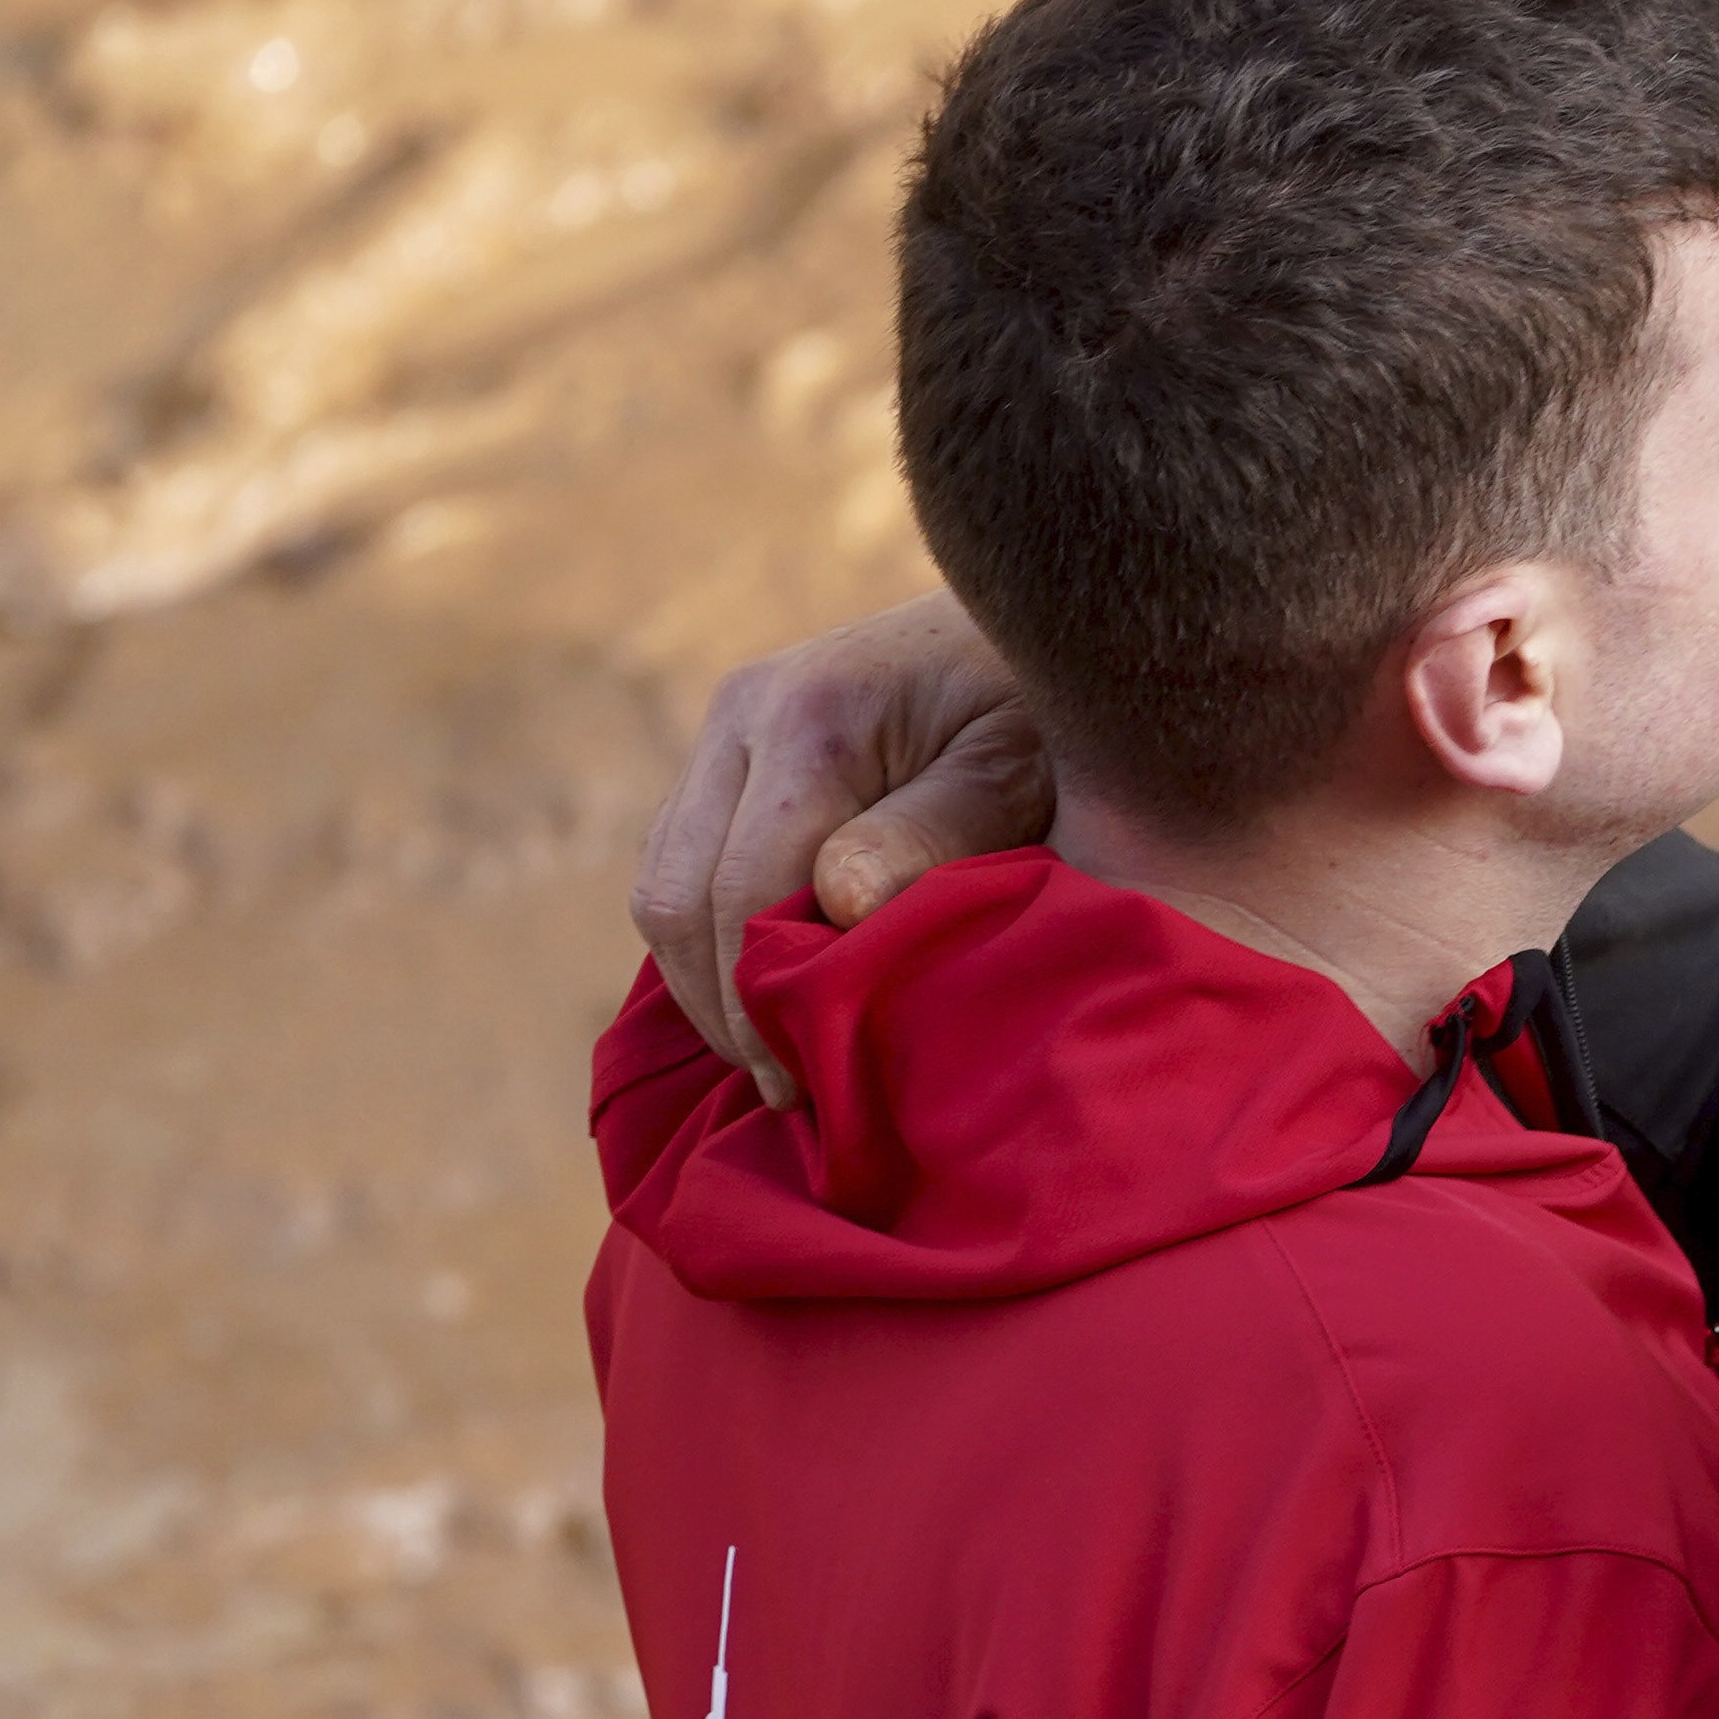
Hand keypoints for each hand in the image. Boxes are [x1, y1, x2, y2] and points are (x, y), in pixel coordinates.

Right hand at [629, 590, 1054, 1108]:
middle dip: (720, 1007)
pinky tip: (771, 1001)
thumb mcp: (1022, 768)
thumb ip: (939, 832)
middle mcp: (745, 711)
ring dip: (705, 981)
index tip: (801, 1091)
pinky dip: (713, 940)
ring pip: (665, 883)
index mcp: (809, 716)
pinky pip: (687, 863)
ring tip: (775, 1064)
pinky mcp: (737, 753)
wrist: (1052, 620)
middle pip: (677, 895)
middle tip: (784, 1098)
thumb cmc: (1051, 708)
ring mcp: (730, 728)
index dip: (759, 1004)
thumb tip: (839, 904)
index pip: (743, 892)